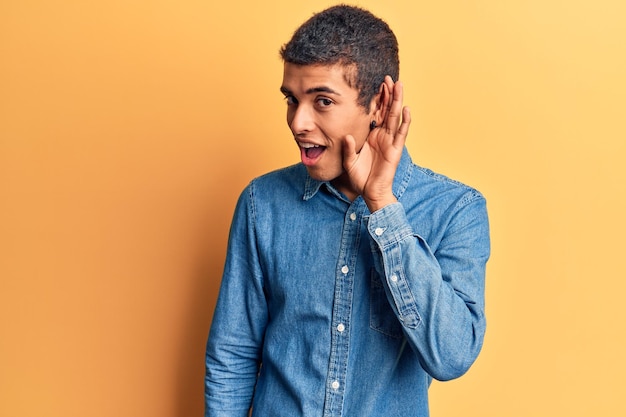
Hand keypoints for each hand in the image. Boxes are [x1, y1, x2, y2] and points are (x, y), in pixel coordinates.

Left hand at [343, 76, 410, 211]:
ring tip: (399, 85)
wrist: (370, 192)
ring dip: (397, 101)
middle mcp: (382, 136)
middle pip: (387, 110)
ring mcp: (390, 141)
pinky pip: (401, 134)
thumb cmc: (361, 177)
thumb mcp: (349, 160)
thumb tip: (346, 136)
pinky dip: (405, 121)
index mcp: (372, 135)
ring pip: (395, 117)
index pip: (376, 113)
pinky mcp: (395, 150)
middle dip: (388, 94)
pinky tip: (406, 109)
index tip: (377, 84)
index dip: (377, 99)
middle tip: (388, 77)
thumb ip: (348, 148)